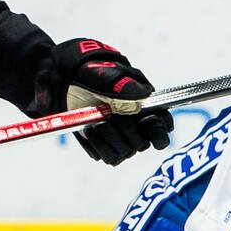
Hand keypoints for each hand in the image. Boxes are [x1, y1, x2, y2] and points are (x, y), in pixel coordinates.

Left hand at [45, 38, 173, 164]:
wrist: (67, 82)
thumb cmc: (93, 73)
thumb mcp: (107, 73)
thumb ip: (124, 85)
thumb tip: (141, 98)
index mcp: (146, 106)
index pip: (164, 125)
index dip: (158, 129)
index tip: (146, 122)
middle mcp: (137, 127)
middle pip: (142, 143)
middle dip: (127, 131)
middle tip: (112, 117)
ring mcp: (121, 140)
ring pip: (126, 152)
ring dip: (111, 138)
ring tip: (98, 123)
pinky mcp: (105, 148)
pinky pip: (108, 157)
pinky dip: (99, 146)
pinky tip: (91, 130)